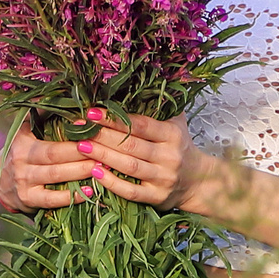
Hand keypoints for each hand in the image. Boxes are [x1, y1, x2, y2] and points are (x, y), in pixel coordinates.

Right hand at [0, 122, 110, 211]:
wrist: (2, 182)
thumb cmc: (22, 151)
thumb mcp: (26, 130)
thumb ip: (42, 112)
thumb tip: (62, 91)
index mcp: (22, 143)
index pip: (51, 142)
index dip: (73, 141)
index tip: (95, 136)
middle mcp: (21, 162)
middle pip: (54, 158)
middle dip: (81, 155)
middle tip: (106, 153)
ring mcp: (24, 183)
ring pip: (55, 177)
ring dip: (80, 173)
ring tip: (103, 169)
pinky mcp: (28, 200)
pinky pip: (52, 199)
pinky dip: (71, 197)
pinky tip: (90, 191)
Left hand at [81, 107, 212, 208]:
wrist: (199, 181)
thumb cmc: (180, 147)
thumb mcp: (177, 123)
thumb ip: (161, 106)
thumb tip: (142, 80)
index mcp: (172, 135)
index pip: (140, 125)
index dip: (115, 119)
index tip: (92, 112)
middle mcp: (169, 156)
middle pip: (131, 144)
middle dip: (103, 135)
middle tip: (79, 128)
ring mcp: (163, 178)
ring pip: (129, 166)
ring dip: (103, 156)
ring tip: (81, 146)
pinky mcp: (157, 197)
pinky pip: (131, 191)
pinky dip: (112, 183)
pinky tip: (95, 173)